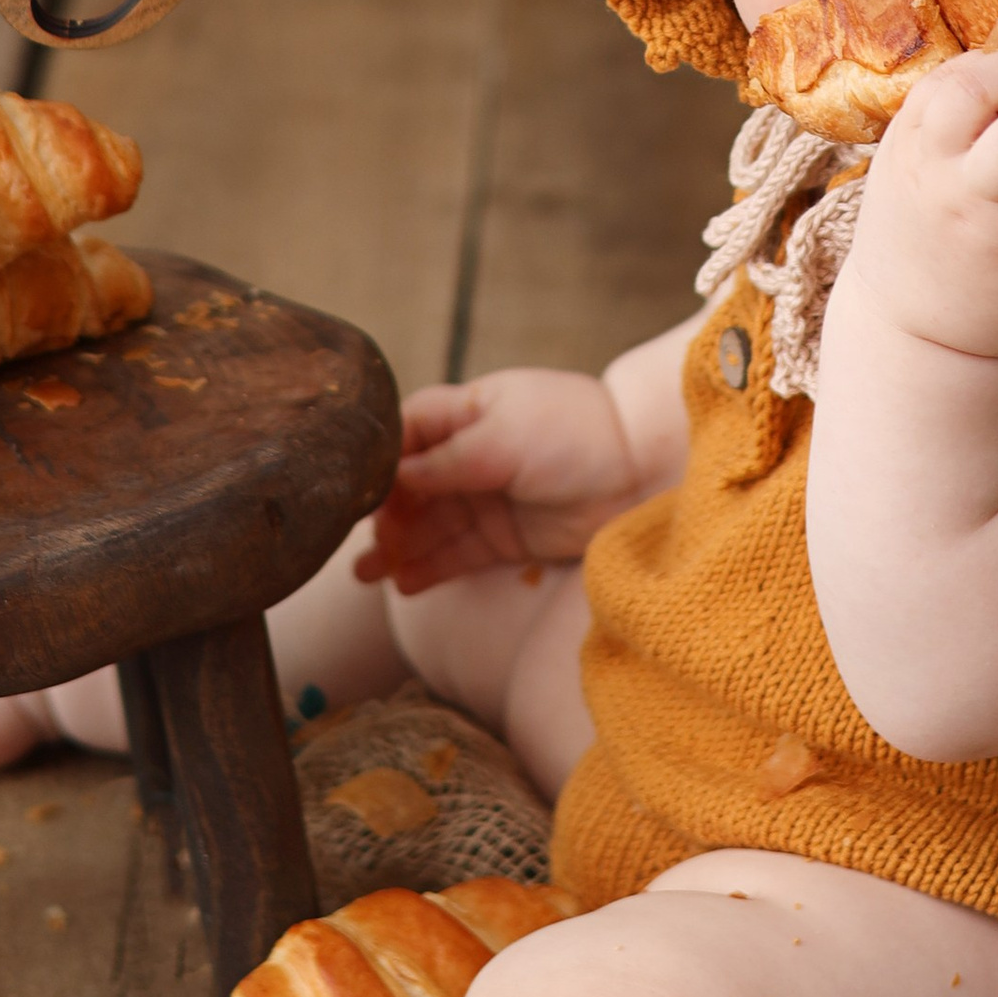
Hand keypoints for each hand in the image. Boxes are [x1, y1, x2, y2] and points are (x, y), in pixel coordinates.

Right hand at [354, 368, 647, 594]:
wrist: (641, 472)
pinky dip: (430, 570)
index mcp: (467, 412)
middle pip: (410, 487)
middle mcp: (470, 455)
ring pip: (429, 526)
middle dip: (384, 515)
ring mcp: (486, 498)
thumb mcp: (503, 438)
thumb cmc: (575, 433)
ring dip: (398, 548)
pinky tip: (405, 584)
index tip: (356, 490)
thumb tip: (391, 478)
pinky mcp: (504, 538)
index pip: (405, 434)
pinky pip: (456, 555)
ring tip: (368, 574)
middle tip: (364, 542)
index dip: (379, 462)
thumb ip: (447, 462)